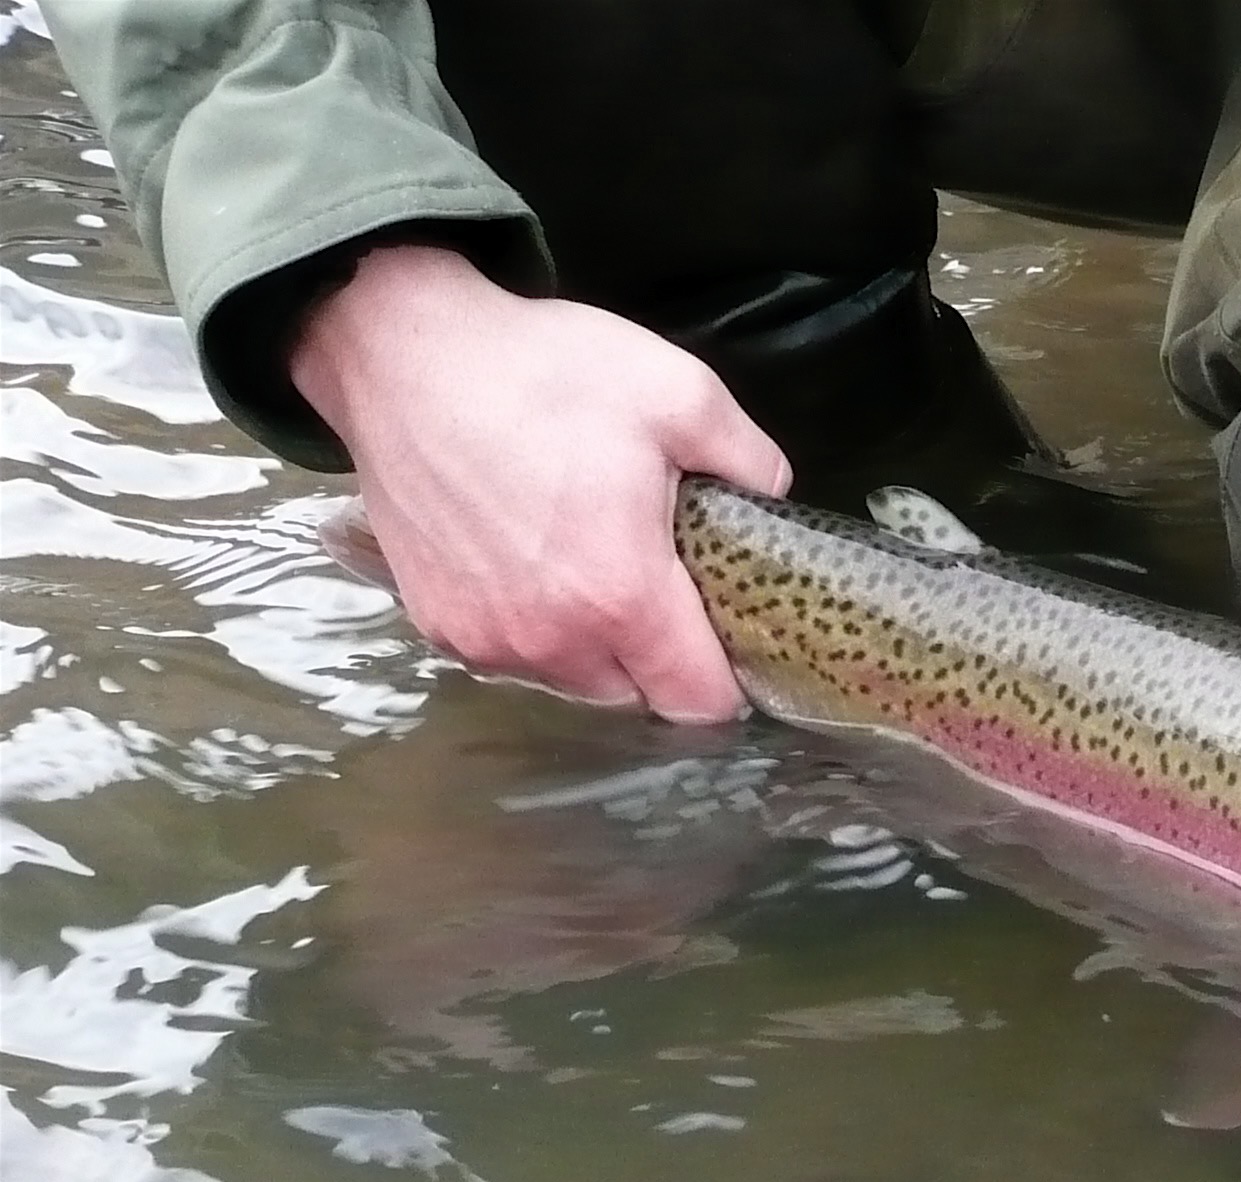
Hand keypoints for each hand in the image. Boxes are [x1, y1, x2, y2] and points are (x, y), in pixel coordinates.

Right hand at [291, 244, 789, 720]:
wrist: (400, 355)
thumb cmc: (540, 372)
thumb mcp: (679, 392)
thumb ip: (749, 457)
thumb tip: (774, 494)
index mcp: (622, 596)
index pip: (698, 700)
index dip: (727, 679)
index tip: (729, 634)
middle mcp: (552, 639)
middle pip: (635, 694)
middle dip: (658, 656)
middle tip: (659, 579)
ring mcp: (487, 639)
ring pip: (572, 680)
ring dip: (593, 645)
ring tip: (590, 563)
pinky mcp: (438, 625)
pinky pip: (511, 655)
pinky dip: (533, 627)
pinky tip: (533, 562)